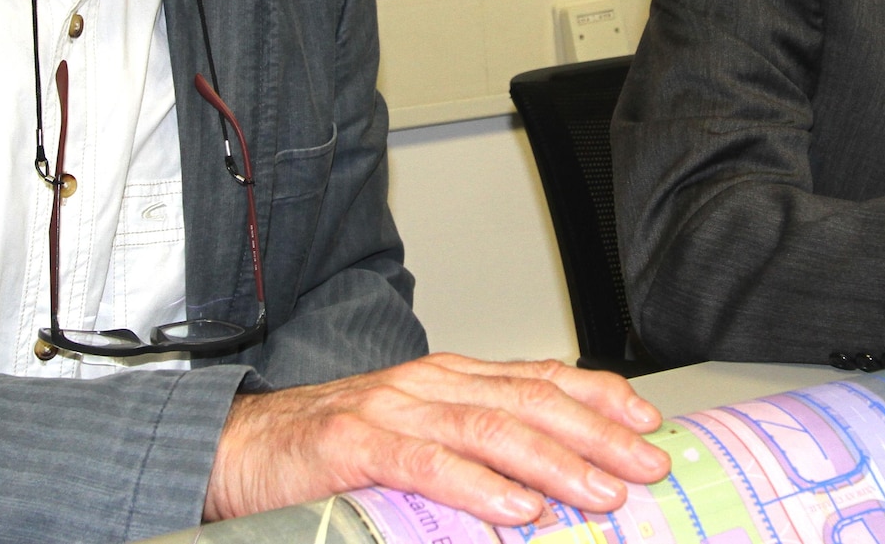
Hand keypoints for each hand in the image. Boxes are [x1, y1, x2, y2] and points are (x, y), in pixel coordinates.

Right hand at [203, 352, 670, 524]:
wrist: (236, 448)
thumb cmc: (328, 453)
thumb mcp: (414, 438)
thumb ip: (472, 449)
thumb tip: (546, 483)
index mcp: (448, 379)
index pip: (540, 376)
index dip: (599, 396)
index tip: (649, 422)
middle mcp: (429, 383)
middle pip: (530, 400)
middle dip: (598, 433)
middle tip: (647, 464)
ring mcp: (393, 409)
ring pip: (491, 428)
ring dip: (555, 462)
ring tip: (601, 492)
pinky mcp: (357, 444)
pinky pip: (429, 464)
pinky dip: (478, 487)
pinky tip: (516, 509)